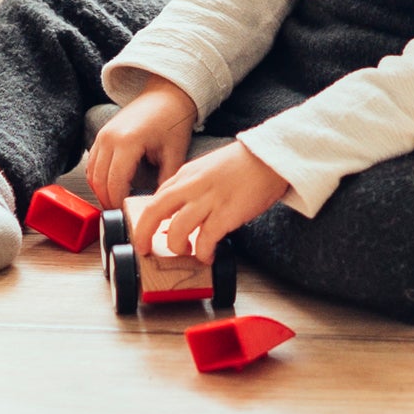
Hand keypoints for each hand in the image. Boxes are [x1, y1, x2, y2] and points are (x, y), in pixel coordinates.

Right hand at [85, 79, 197, 208]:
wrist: (166, 94)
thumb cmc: (173, 121)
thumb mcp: (174, 152)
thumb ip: (166, 180)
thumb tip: (158, 204)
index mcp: (128, 141)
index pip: (115, 182)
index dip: (119, 202)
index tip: (128, 214)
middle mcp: (109, 138)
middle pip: (99, 180)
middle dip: (108, 200)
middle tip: (121, 214)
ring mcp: (102, 136)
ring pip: (92, 173)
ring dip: (101, 191)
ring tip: (117, 204)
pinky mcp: (101, 135)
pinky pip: (92, 163)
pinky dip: (98, 178)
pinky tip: (112, 188)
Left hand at [132, 142, 287, 262]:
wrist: (269, 158)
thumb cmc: (242, 165)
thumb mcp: (207, 169)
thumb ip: (191, 186)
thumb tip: (179, 210)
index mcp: (186, 174)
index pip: (155, 198)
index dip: (146, 220)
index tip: (147, 234)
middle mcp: (192, 186)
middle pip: (154, 212)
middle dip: (143, 234)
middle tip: (145, 249)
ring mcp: (208, 200)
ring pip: (177, 230)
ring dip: (177, 247)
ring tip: (187, 252)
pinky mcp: (226, 214)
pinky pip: (205, 240)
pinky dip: (203, 253)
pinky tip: (208, 256)